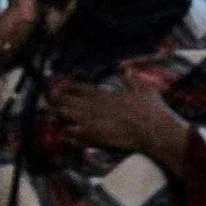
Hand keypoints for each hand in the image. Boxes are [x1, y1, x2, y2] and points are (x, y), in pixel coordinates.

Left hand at [50, 80, 188, 158]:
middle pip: (69, 100)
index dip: (70, 87)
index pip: (81, 88)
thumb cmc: (151, 110)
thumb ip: (133, 79)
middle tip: (51, 100)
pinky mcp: (94, 136)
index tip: (63, 86)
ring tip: (54, 113)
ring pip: (67, 115)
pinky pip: (73, 134)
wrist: (154, 131)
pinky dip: (68, 133)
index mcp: (105, 94)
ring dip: (60, 114)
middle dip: (59, 100)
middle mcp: (95, 106)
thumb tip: (127, 70)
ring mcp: (93, 121)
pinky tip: (65, 133)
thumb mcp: (145, 89)